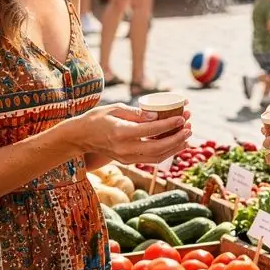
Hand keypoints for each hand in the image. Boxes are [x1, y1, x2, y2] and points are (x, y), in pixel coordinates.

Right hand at [72, 104, 191, 166]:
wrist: (80, 137)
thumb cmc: (97, 118)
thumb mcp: (115, 108)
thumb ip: (137, 113)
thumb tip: (157, 116)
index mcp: (121, 132)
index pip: (150, 130)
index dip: (168, 124)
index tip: (182, 118)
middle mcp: (124, 148)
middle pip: (157, 148)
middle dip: (176, 138)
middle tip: (189, 128)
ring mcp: (126, 157)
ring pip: (156, 157)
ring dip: (174, 148)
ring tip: (187, 137)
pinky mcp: (127, 161)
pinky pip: (151, 159)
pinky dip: (166, 153)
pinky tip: (176, 144)